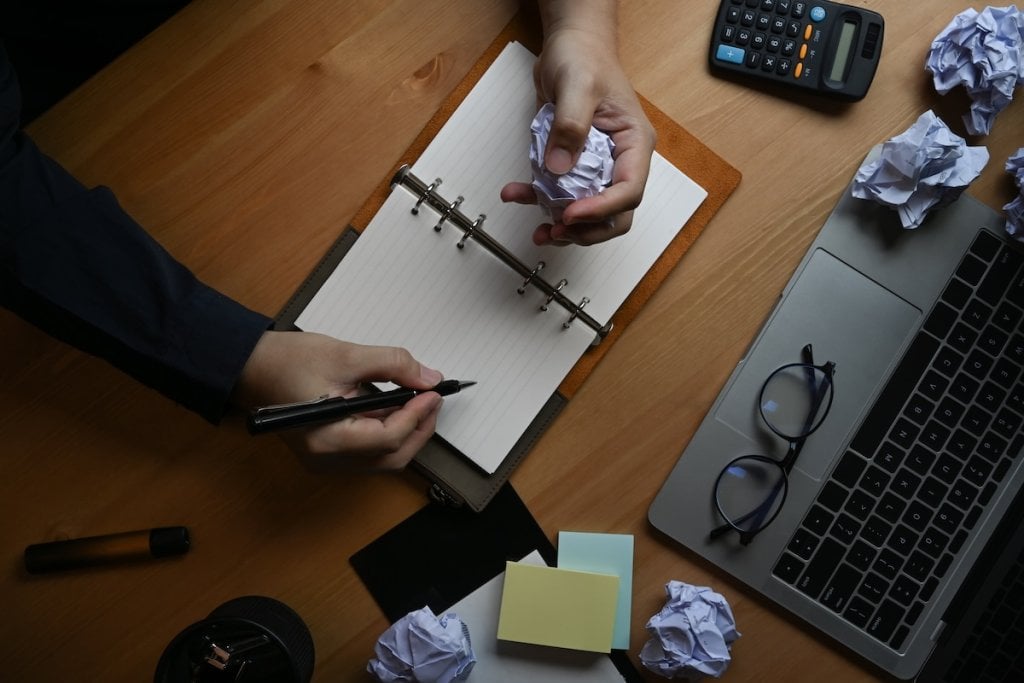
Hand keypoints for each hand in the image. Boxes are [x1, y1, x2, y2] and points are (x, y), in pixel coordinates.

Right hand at [232, 331, 443, 469]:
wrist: (252, 368)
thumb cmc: (286, 362)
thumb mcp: (345, 355)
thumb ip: (392, 365)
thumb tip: (428, 378)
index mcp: (328, 439)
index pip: (388, 438)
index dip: (417, 416)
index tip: (433, 393)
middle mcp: (327, 459)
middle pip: (391, 457)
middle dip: (419, 429)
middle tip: (432, 400)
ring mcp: (327, 460)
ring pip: (383, 458)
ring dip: (407, 432)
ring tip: (418, 401)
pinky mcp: (329, 452)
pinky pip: (369, 452)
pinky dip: (389, 432)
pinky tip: (397, 408)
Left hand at [500, 1, 655, 245]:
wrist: (569, 45)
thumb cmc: (584, 57)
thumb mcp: (577, 85)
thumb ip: (570, 126)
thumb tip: (559, 167)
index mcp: (634, 143)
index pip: (629, 189)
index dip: (602, 209)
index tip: (571, 213)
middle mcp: (619, 159)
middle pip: (615, 213)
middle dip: (587, 229)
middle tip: (557, 230)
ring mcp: (597, 165)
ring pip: (589, 211)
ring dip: (564, 226)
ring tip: (540, 231)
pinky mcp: (574, 165)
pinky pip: (561, 193)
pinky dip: (539, 200)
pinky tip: (518, 194)